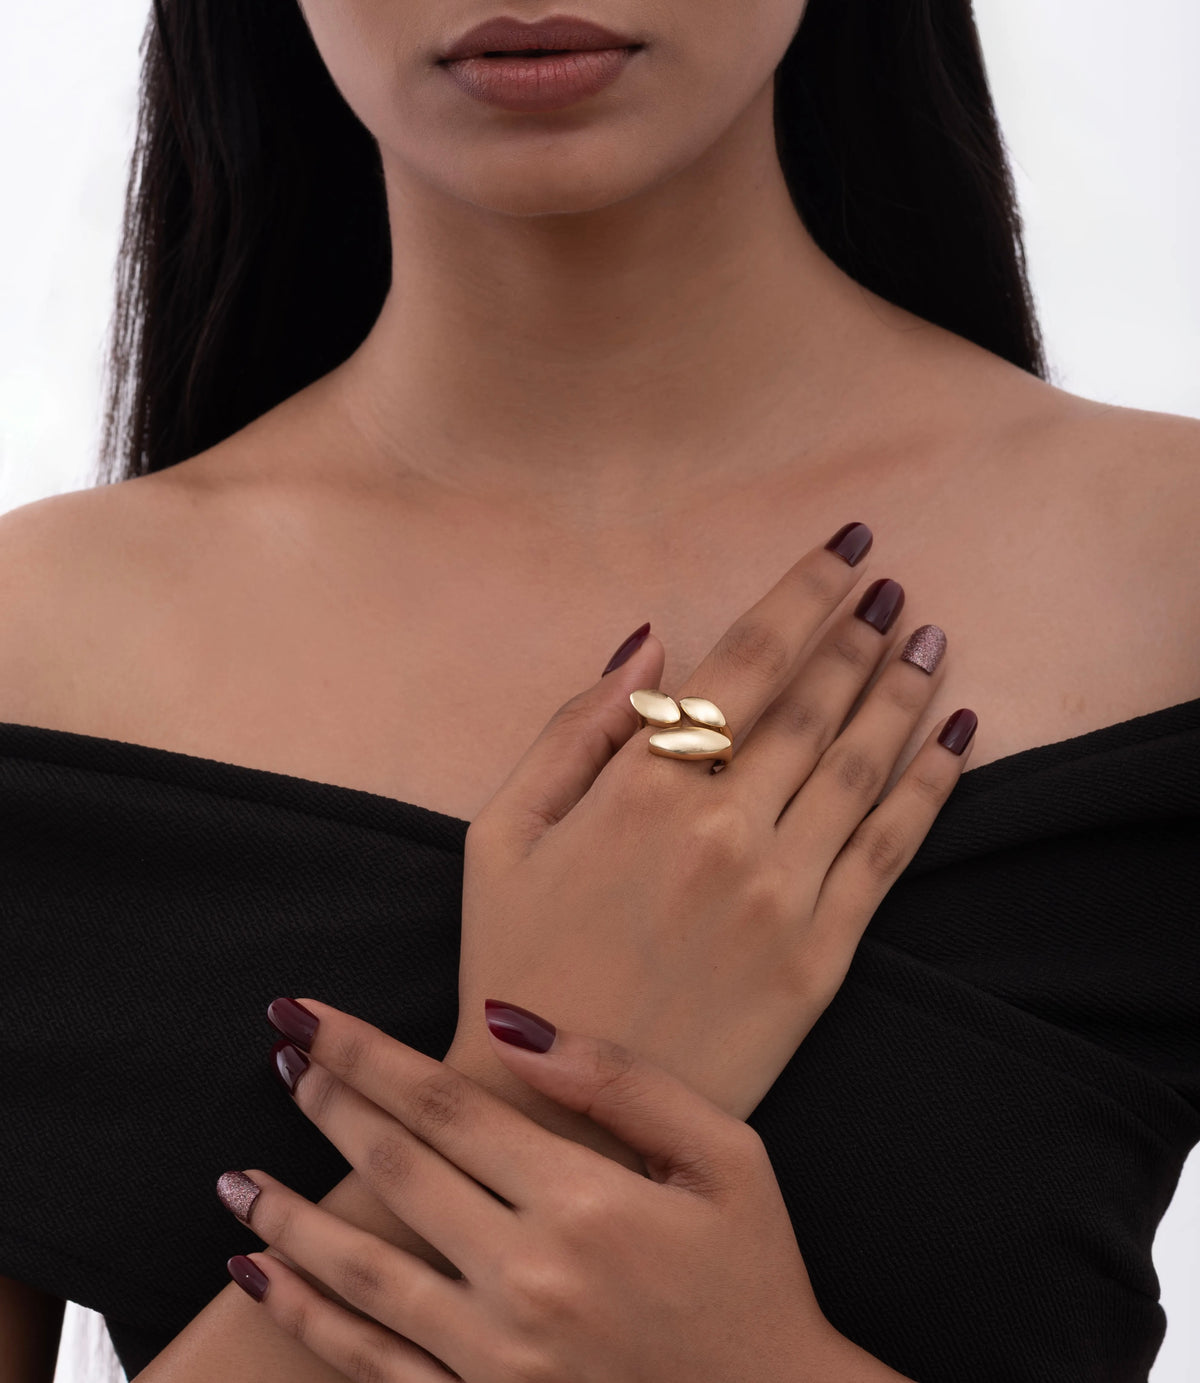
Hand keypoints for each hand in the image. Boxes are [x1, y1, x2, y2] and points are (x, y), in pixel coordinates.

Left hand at [220, 999, 910, 1382]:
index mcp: (586, 1202)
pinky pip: (370, 1365)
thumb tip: (509, 1023)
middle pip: (397, 1173)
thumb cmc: (753, 1272)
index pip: (445, 1106)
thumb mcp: (727, 1154)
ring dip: (290, 1215)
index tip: (307, 1014)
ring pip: (363, 1271)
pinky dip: (306, 1319)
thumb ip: (621, 1082)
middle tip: (281, 1056)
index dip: (365, 1054)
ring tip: (235, 1174)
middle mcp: (529, 1279)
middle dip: (328, 1105)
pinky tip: (259, 1276)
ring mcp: (498, 1359)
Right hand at [455, 522, 973, 1119]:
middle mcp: (724, 829)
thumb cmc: (515, 960)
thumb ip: (574, 728)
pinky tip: (957, 737)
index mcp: (641, 788)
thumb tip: (648, 640)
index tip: (847, 547)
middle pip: (817, 701)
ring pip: (864, 762)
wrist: (559, 1109)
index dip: (805, 592)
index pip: (747, 660)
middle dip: (861, 630)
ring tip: (930, 636)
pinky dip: (934, 786)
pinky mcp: (822, 958)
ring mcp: (782, 895)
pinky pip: (891, 852)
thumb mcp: (501, 832)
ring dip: (904, 688)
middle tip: (894, 584)